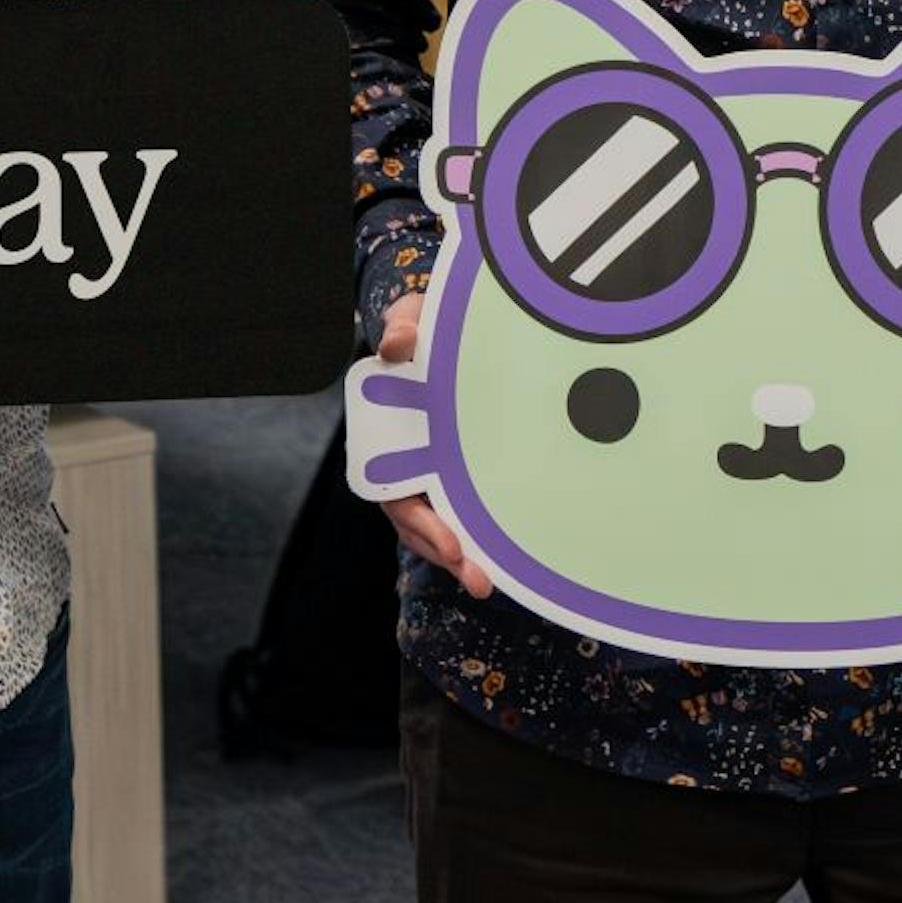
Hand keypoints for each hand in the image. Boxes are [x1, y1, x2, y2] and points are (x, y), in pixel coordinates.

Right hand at [372, 293, 488, 597]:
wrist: (441, 331)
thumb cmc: (422, 327)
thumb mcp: (411, 319)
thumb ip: (403, 327)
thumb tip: (397, 343)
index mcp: (389, 437)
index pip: (398, 493)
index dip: (421, 522)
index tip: (449, 543)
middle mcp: (409, 463)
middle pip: (423, 524)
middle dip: (450, 555)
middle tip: (481, 580)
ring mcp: (436, 471)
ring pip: (446, 525)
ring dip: (468, 555)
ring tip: (492, 583)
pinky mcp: (465, 470)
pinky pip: (469, 510)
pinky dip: (484, 534)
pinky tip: (512, 556)